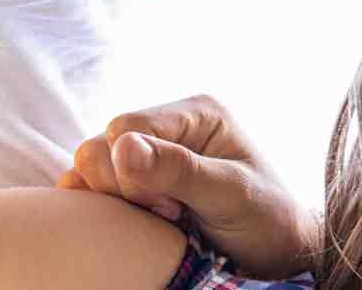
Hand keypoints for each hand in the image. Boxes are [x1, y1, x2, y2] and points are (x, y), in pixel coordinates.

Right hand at [55, 95, 317, 279]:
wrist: (272, 248)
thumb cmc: (263, 216)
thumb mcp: (230, 193)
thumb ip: (180, 169)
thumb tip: (123, 145)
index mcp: (195, 113)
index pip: (125, 128)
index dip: (131, 171)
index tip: (172, 204)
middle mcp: (168, 126)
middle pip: (99, 146)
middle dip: (124, 188)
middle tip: (171, 211)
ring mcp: (148, 154)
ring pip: (90, 169)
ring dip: (116, 200)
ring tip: (163, 216)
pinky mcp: (133, 181)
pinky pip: (89, 189)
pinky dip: (103, 208)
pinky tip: (140, 220)